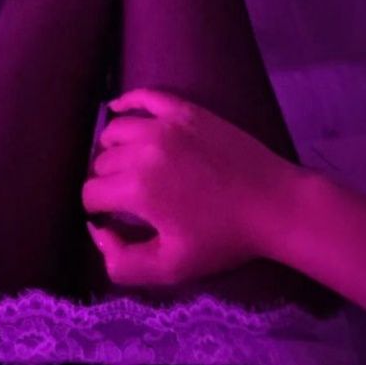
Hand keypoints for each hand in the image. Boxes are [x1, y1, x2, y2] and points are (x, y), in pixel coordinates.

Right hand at [82, 87, 300, 286]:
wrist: (274, 205)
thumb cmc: (223, 239)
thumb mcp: (170, 268)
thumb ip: (122, 263)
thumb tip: (98, 233)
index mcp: (136, 189)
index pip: (91, 194)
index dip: (98, 211)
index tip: (115, 220)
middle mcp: (143, 150)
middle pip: (102, 163)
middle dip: (107, 182)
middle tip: (127, 197)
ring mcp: (165, 125)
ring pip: (115, 130)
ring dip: (113, 149)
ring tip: (128, 165)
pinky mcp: (185, 111)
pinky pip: (144, 96)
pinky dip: (127, 102)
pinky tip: (119, 109)